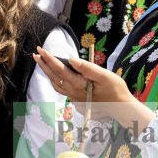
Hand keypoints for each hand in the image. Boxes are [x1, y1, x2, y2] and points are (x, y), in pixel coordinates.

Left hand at [33, 47, 154, 129]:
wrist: (121, 107)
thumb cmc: (115, 89)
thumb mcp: (105, 76)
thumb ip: (88, 68)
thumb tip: (72, 59)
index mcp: (79, 85)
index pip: (61, 70)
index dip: (50, 59)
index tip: (41, 50)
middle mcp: (74, 93)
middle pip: (55, 78)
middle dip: (44, 65)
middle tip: (36, 53)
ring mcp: (75, 98)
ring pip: (56, 85)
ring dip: (48, 73)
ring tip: (42, 63)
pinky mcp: (77, 101)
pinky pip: (61, 90)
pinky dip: (55, 81)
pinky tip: (55, 76)